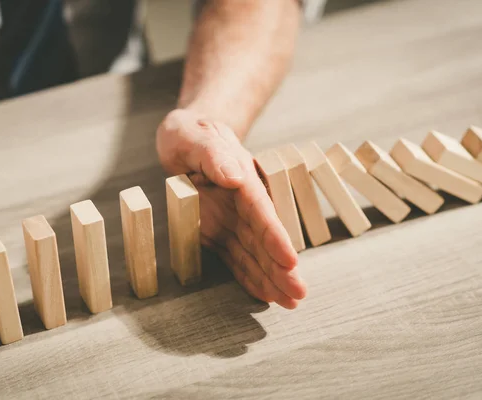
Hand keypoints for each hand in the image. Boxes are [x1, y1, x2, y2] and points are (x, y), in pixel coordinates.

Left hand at [156, 109, 306, 308]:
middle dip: (281, 267)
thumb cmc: (190, 134)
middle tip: (298, 294)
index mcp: (242, 179)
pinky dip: (248, 276)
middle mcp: (242, 203)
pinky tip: (264, 294)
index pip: (261, 211)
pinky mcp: (219, 232)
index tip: (290, 262)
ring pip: (254, 253)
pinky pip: (235, 257)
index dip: (275, 238)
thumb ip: (212, 153)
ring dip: (270, 278)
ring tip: (289, 302)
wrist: (183, 138)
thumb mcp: (195, 136)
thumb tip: (235, 175)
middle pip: (264, 238)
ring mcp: (232, 219)